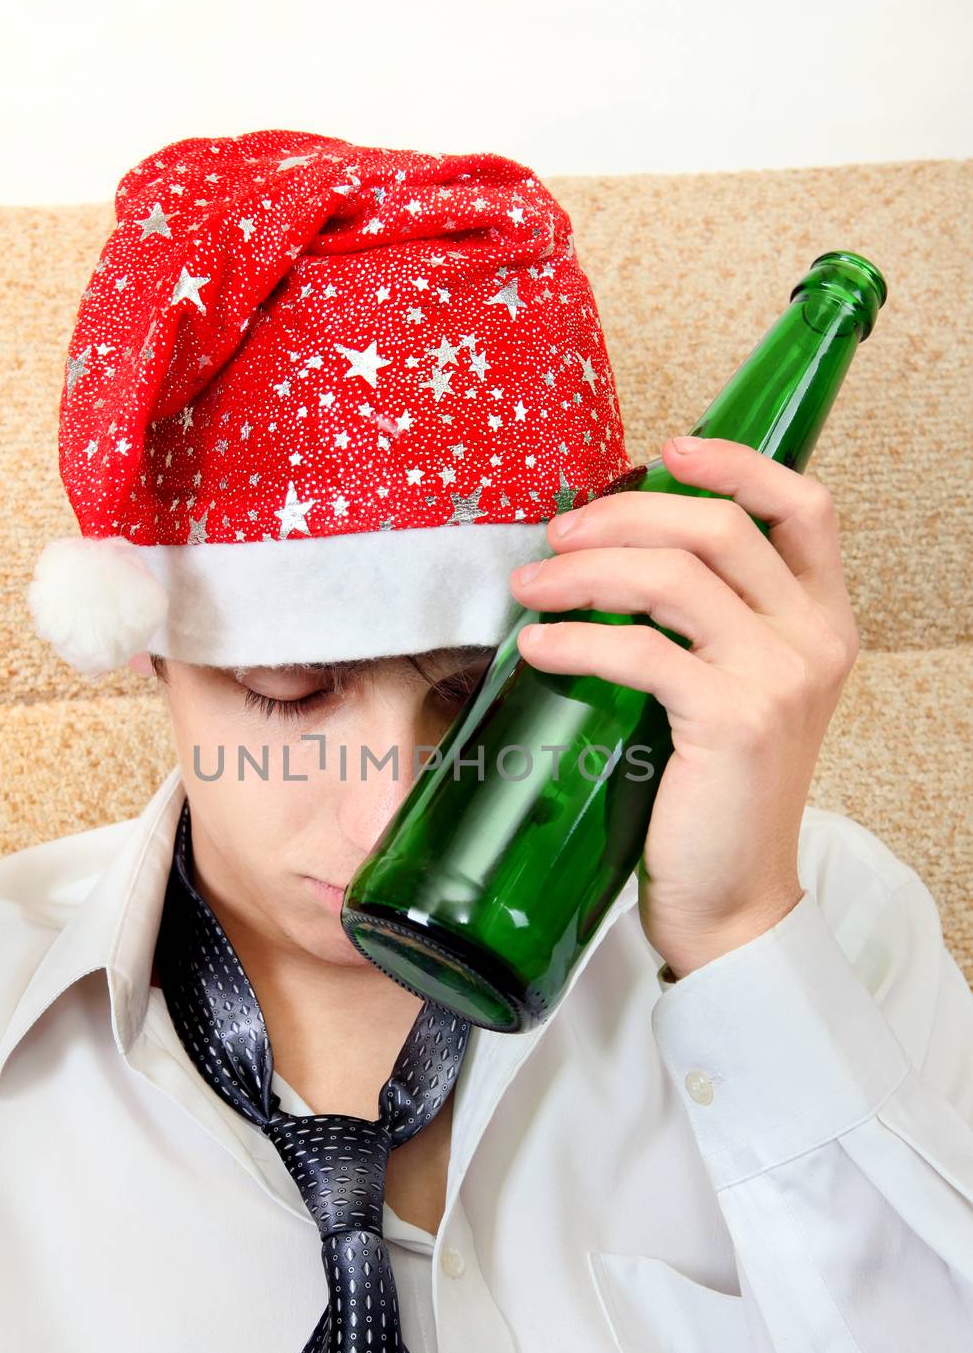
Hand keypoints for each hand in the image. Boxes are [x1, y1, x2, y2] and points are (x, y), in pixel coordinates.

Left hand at [507, 436, 859, 979]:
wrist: (731, 899)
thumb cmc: (713, 795)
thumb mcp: (731, 693)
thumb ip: (704, 626)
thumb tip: (608, 556)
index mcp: (821, 622)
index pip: (804, 506)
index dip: (736, 463)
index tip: (667, 452)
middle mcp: (813, 640)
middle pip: (718, 528)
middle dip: (624, 516)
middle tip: (557, 536)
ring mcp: (779, 678)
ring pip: (673, 578)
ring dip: (585, 571)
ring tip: (530, 588)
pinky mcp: (733, 720)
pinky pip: (640, 650)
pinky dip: (576, 640)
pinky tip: (536, 648)